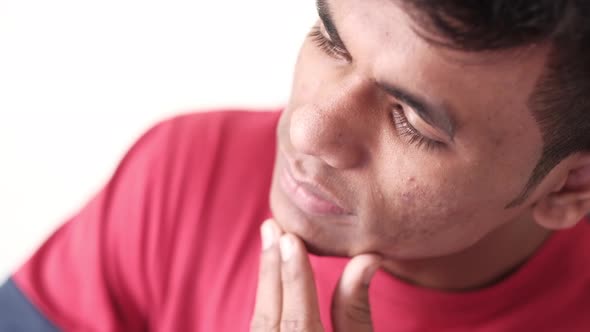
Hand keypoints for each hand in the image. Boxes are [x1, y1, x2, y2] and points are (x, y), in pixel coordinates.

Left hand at [250, 219, 381, 331]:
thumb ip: (356, 312)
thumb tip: (367, 258)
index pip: (298, 321)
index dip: (294, 281)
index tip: (290, 240)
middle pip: (268, 319)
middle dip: (270, 270)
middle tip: (270, 227)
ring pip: (259, 323)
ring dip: (265, 279)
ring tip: (270, 241)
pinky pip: (260, 328)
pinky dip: (265, 298)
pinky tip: (271, 271)